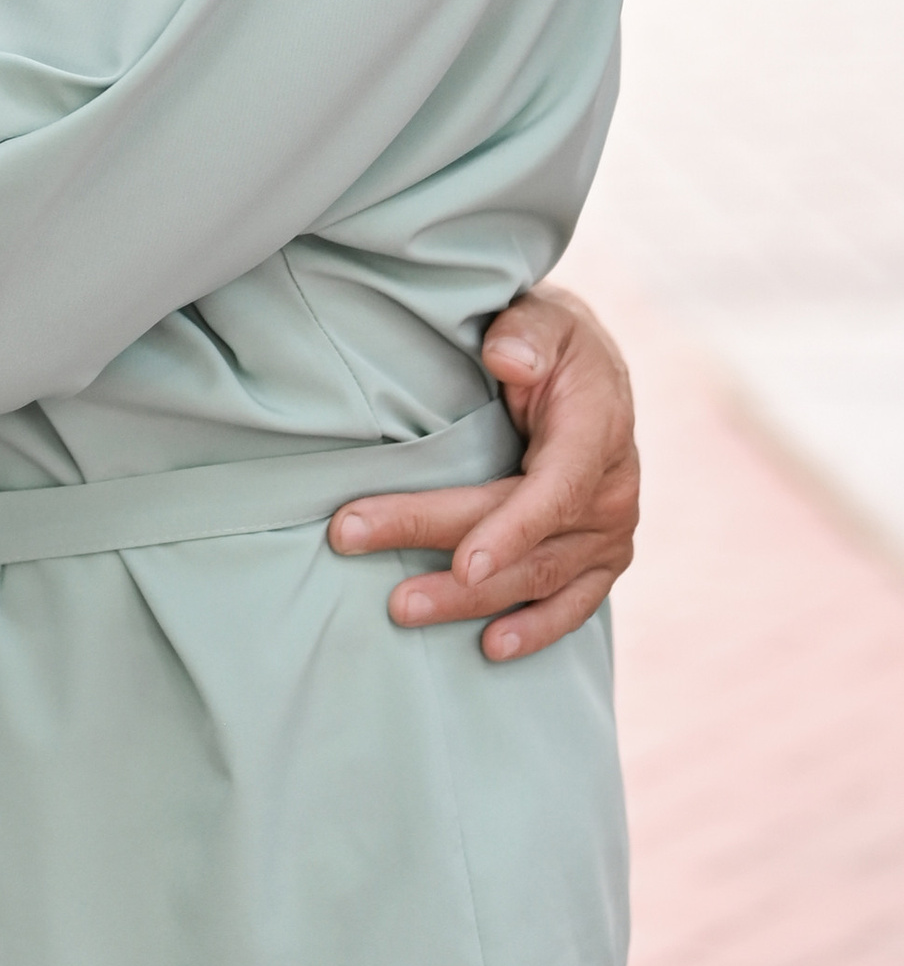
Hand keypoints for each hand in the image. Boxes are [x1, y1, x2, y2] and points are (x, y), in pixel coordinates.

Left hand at [329, 280, 639, 661]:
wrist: (588, 368)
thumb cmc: (552, 341)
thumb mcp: (543, 316)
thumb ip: (525, 333)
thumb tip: (505, 357)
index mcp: (598, 432)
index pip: (554, 491)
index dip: (509, 530)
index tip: (461, 560)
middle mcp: (613, 491)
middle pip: (527, 537)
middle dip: (440, 548)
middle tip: (353, 542)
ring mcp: (609, 533)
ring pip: (538, 578)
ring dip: (470, 601)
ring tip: (401, 608)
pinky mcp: (599, 558)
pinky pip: (572, 604)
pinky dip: (536, 629)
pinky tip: (491, 648)